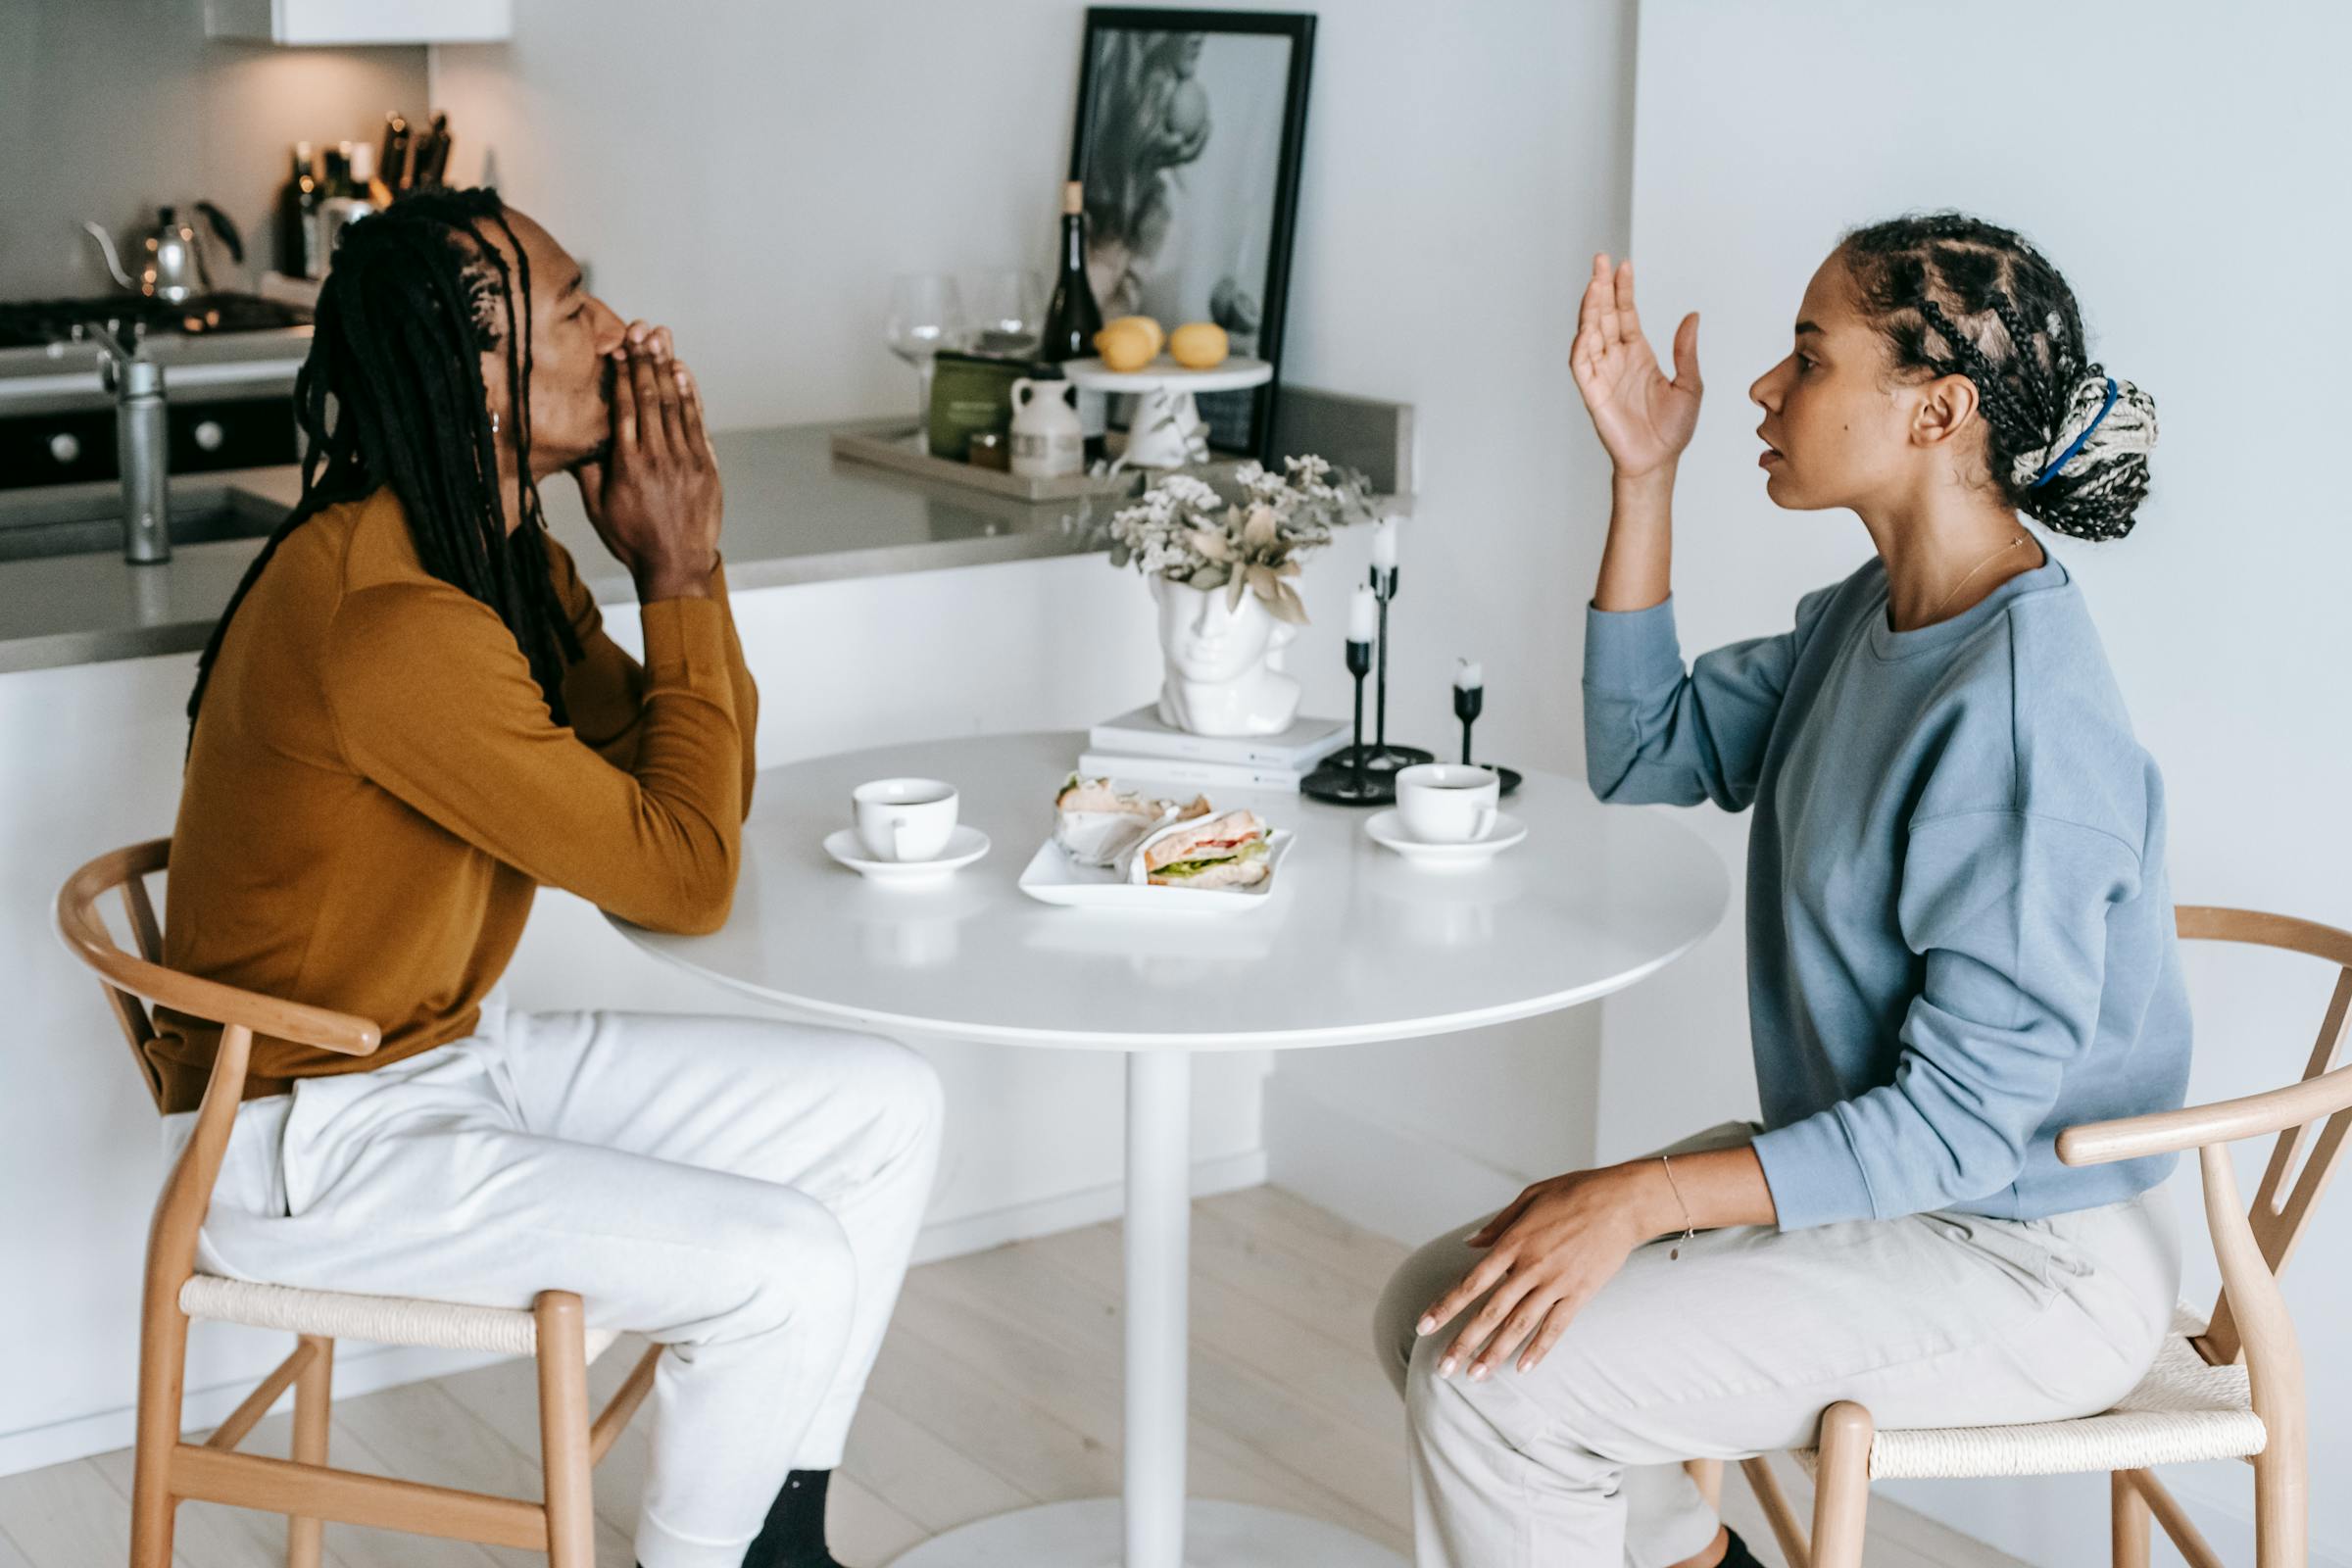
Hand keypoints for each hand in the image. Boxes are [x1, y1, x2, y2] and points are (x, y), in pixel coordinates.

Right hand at [575, 322, 721, 599]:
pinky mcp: (707, 467)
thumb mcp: (597, 508)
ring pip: (676, 404)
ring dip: (668, 368)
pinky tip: (684, 372)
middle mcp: (657, 457)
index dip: (623, 373)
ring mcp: (686, 460)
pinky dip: (691, 395)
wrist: (677, 566)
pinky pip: (698, 422)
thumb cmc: (631, 539)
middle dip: (645, 359)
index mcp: (626, 465)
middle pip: (651, 397)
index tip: (619, 347)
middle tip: (640, 329)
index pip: (625, 406)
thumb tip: (577, 433)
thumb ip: (587, 468)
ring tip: (660, 339)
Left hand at [1417, 1166, 1650, 1379]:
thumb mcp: (1530, 1197)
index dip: (1446, 1306)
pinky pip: (1556, 1328)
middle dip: (1464, 1342)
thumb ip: (1498, 1225)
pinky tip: (1522, 1369)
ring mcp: (1556, 1283)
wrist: (1623, 1201)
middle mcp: (1531, 1267)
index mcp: (1514, 1242)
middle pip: (1490, 1312)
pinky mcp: (1581, 1293)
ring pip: (1519, 1326)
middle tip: (1443, 1368)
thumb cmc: (1575, 1192)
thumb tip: (1469, 1244)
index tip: (1424, 1326)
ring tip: (1475, 1376)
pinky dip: (1539, 1350)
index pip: (1471, 1282)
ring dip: (1495, 1353)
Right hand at [1571, 254, 1701, 478]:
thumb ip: (1686, 351)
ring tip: (1594, 284)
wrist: (1658, 462)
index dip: (1623, 289)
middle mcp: (1616, 359)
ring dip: (1590, 309)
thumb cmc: (1674, 429)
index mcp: (1638, 353)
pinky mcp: (1593, 393)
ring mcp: (1602, 374)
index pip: (1625, 313)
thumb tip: (1692, 316)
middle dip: (1601, 287)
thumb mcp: (1690, 384)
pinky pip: (1582, 364)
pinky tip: (1587, 326)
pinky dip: (1582, 344)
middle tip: (1600, 259)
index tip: (1623, 265)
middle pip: (1604, 315)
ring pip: (1590, 333)